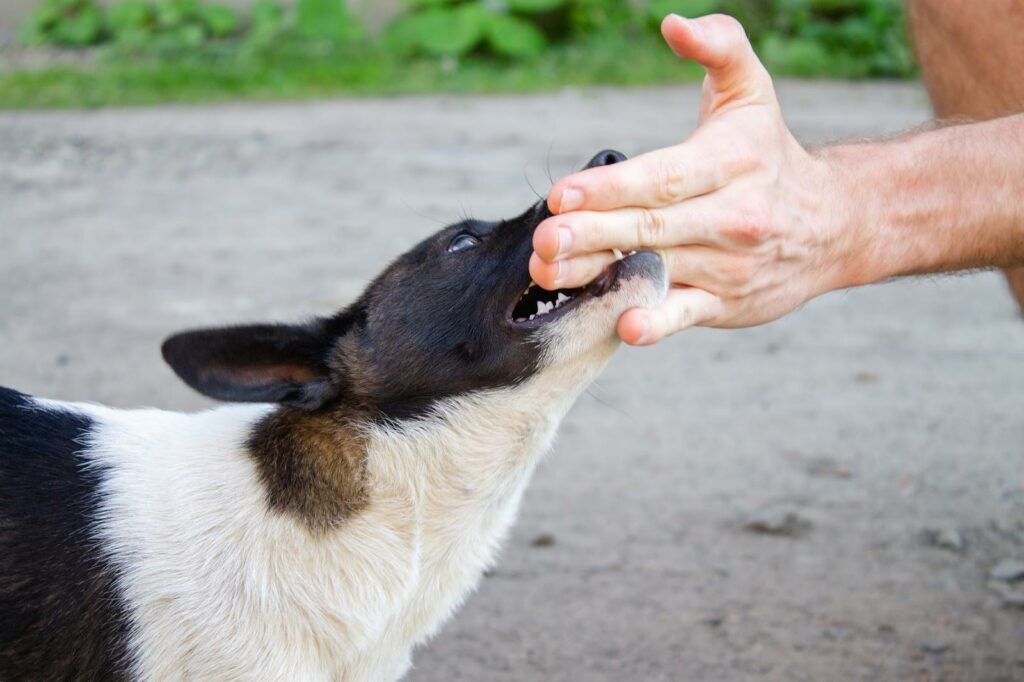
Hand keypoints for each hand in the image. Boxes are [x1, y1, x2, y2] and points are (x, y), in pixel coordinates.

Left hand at [530, 14, 848, 344]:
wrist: (836, 225)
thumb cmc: (771, 154)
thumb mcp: (752, 92)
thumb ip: (719, 47)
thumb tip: (672, 24)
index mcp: (731, 163)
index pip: (664, 177)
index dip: (612, 188)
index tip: (563, 194)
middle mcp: (731, 217)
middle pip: (652, 227)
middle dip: (593, 234)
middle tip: (545, 239)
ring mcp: (728, 266)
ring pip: (657, 271)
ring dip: (601, 276)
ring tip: (552, 275)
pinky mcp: (725, 304)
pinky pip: (687, 314)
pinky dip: (657, 322)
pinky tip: (626, 327)